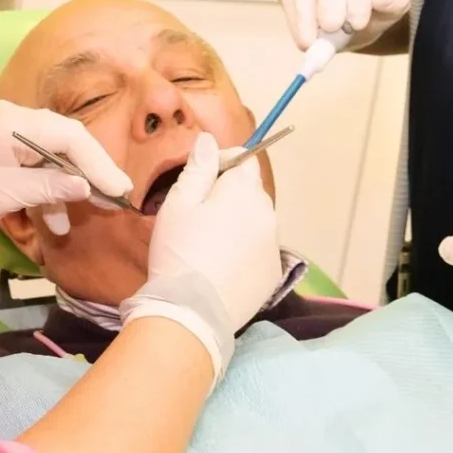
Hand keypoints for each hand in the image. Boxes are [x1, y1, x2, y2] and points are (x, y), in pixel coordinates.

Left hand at [0, 101, 130, 242]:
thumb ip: (44, 187)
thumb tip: (85, 185)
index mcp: (10, 121)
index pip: (69, 135)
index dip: (98, 162)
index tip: (120, 189)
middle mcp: (11, 121)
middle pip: (65, 142)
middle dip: (91, 171)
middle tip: (116, 199)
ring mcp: (5, 137)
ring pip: (53, 156)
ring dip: (71, 185)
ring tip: (92, 213)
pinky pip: (35, 167)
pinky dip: (49, 190)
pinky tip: (58, 220)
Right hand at [120, 133, 280, 379]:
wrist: (192, 312)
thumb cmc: (179, 251)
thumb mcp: (178, 203)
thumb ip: (198, 168)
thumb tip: (209, 140)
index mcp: (244, 191)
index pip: (244, 159)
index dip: (221, 161)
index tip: (198, 177)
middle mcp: (268, 214)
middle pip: (251, 191)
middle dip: (228, 193)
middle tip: (197, 214)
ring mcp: (273, 246)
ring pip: (255, 220)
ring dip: (237, 221)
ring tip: (208, 242)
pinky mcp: (272, 273)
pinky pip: (259, 249)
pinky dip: (244, 249)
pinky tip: (220, 264)